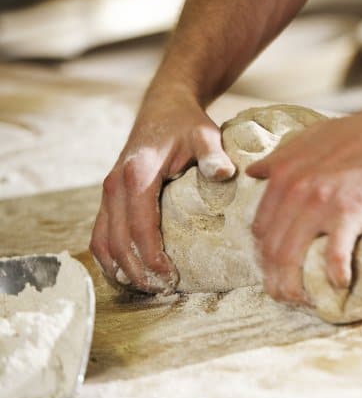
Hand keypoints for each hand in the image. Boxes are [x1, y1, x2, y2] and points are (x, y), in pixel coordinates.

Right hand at [90, 88, 235, 292]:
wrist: (164, 106)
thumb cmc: (187, 123)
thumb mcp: (205, 134)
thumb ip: (213, 155)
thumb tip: (225, 174)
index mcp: (137, 174)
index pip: (140, 227)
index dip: (152, 257)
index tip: (170, 278)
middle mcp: (115, 185)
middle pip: (116, 241)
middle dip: (136, 272)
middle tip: (162, 291)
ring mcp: (108, 192)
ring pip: (102, 242)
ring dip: (120, 269)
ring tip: (147, 288)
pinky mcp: (109, 197)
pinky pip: (101, 234)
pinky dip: (111, 258)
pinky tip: (130, 274)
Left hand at [246, 104, 361, 305]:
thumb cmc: (359, 132)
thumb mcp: (308, 138)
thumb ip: (280, 158)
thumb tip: (254, 172)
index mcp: (283, 175)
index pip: (260, 228)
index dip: (263, 256)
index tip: (274, 271)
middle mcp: (296, 191)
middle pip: (272, 249)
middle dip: (274, 278)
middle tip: (285, 296)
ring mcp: (323, 204)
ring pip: (293, 257)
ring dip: (295, 286)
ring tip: (305, 301)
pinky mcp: (351, 213)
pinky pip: (335, 255)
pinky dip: (335, 275)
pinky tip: (339, 284)